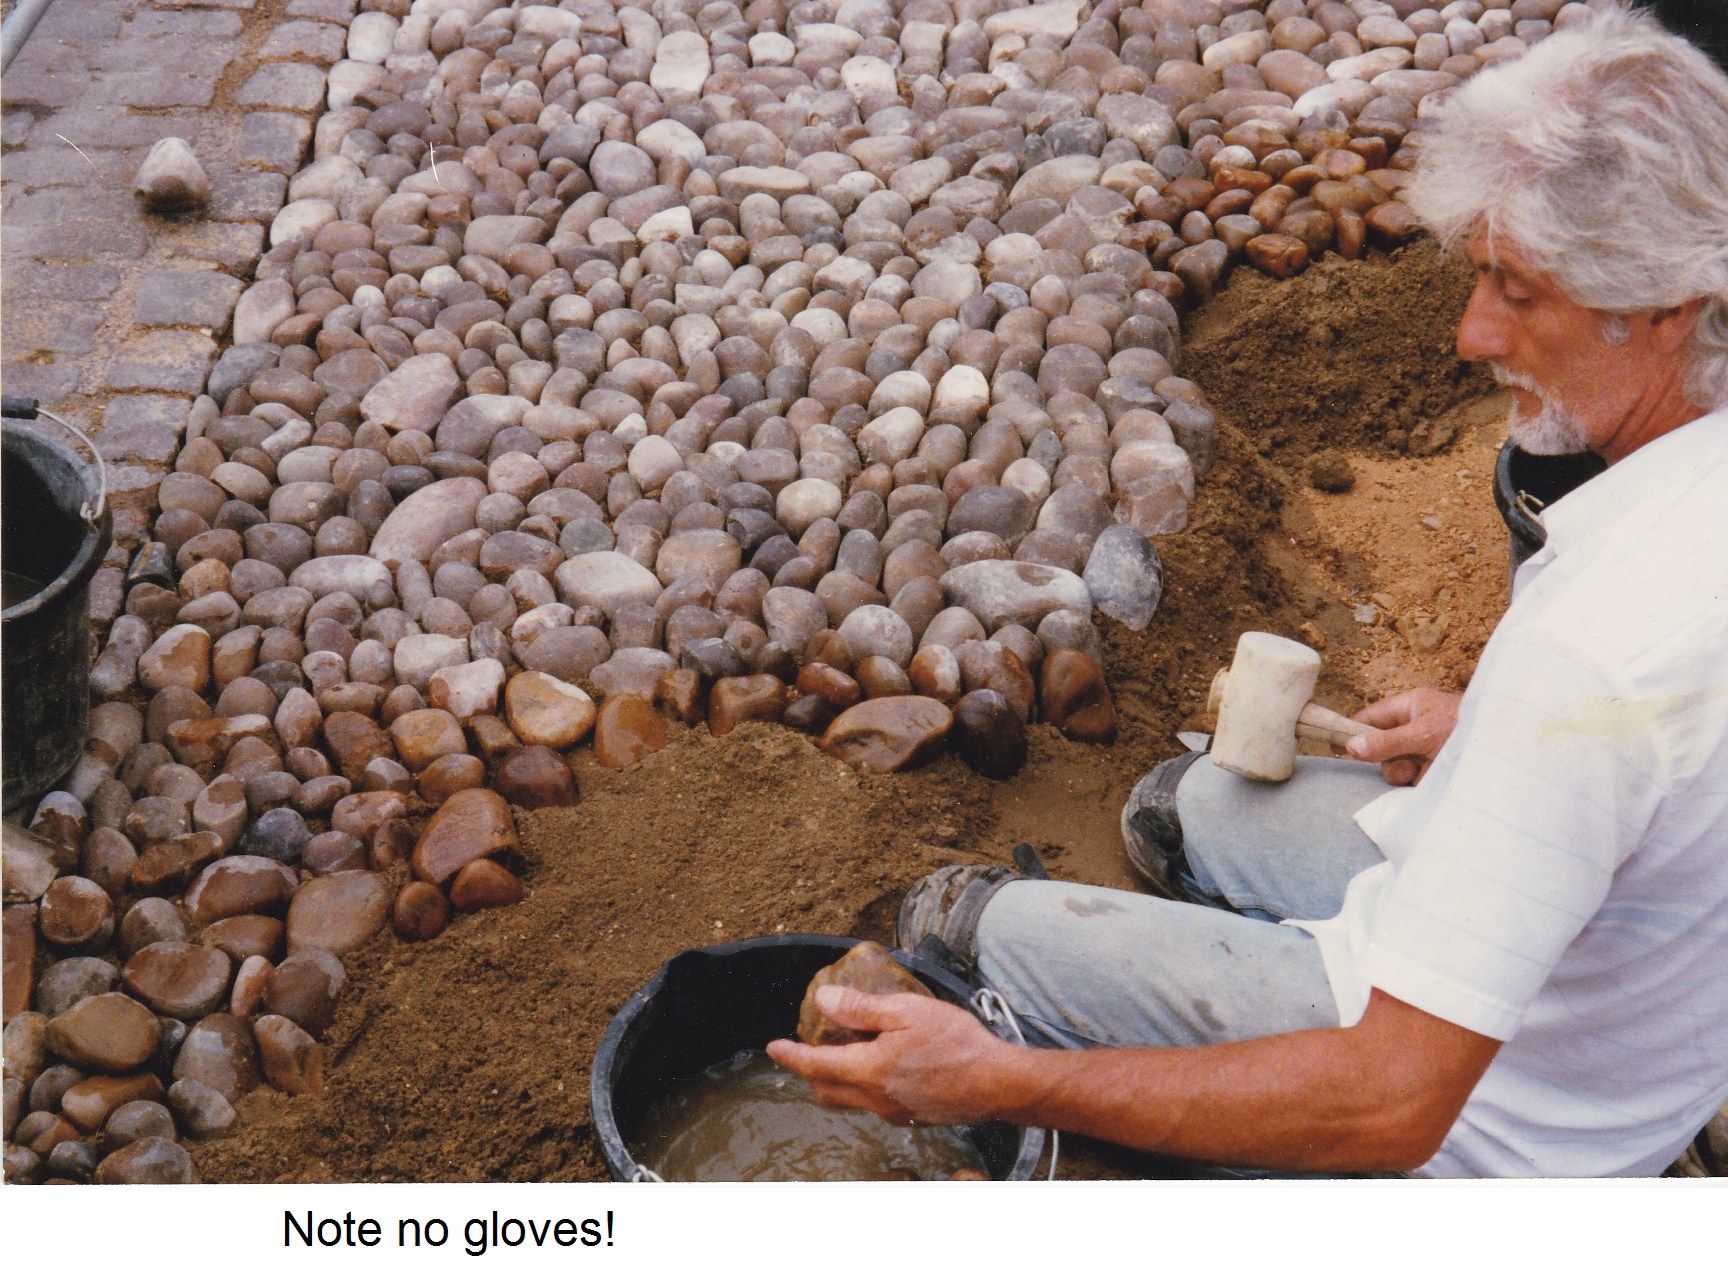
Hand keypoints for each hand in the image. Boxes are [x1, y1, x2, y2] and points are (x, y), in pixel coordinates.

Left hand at [765, 986, 1017, 1126]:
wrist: (998, 1083)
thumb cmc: (956, 1044)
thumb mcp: (906, 1012)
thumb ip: (861, 1009)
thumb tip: (823, 1001)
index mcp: (868, 1070)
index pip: (815, 1065)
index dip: (790, 1055)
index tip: (773, 1047)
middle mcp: (874, 1098)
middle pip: (826, 1089)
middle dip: (810, 1071)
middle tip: (806, 1049)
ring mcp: (893, 1112)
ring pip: (849, 1099)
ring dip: (836, 1080)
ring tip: (842, 1054)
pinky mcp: (910, 1117)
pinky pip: (873, 1104)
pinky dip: (862, 1087)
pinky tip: (879, 1068)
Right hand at [1346, 687, 1460, 784]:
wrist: (1504, 757)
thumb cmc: (1467, 732)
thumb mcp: (1423, 733)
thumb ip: (1387, 742)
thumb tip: (1350, 747)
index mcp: (1409, 708)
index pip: (1371, 717)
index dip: (1353, 731)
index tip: (1339, 748)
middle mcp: (1412, 728)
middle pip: (1379, 746)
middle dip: (1386, 758)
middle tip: (1400, 761)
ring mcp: (1421, 751)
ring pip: (1393, 766)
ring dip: (1401, 772)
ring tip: (1421, 771)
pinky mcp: (1430, 771)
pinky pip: (1408, 780)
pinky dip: (1413, 782)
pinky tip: (1428, 779)